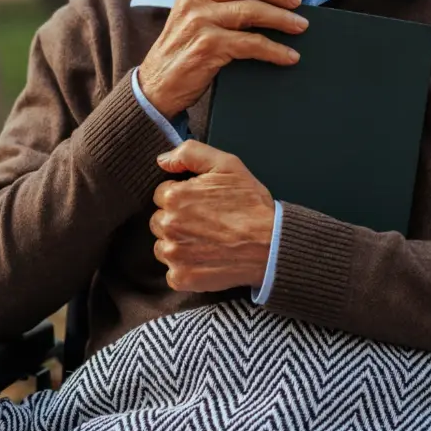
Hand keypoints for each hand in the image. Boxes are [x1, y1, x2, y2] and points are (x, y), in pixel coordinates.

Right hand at [139, 0, 307, 118]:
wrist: (155, 89)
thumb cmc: (182, 56)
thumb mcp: (194, 23)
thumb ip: (219, 8)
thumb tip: (264, 7)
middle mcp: (195, 0)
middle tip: (299, 4)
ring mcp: (200, 21)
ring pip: (251, 12)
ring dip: (282, 19)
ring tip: (300, 27)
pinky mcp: (208, 45)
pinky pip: (251, 43)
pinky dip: (274, 50)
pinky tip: (288, 56)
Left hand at [150, 140, 274, 291]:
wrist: (271, 244)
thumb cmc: (251, 204)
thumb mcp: (226, 164)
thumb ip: (190, 153)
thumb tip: (162, 160)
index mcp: (174, 196)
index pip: (162, 194)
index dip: (183, 196)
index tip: (202, 202)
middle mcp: (168, 225)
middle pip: (159, 220)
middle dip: (177, 219)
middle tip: (206, 221)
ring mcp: (173, 254)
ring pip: (163, 245)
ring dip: (178, 243)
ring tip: (207, 240)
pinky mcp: (181, 277)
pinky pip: (172, 271)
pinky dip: (186, 267)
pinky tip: (206, 258)